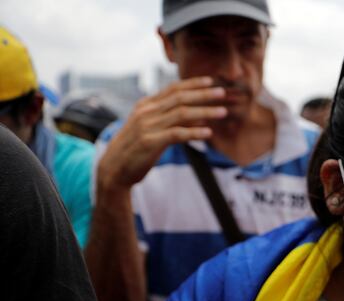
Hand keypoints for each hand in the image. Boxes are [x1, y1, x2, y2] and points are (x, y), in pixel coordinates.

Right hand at [96, 77, 227, 190]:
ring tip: (222, 112)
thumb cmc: (136, 149)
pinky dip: (194, 132)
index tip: (210, 80)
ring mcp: (147, 126)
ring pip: (181, 114)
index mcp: (146, 105)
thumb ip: (172, 120)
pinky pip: (176, 134)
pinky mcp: (150, 142)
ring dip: (204, 112)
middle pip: (180, 98)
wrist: (113, 168)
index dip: (192, 84)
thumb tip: (200, 116)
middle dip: (203, 94)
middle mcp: (146, 112)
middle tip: (222, 92)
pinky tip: (208, 133)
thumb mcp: (153, 129)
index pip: (172, 89)